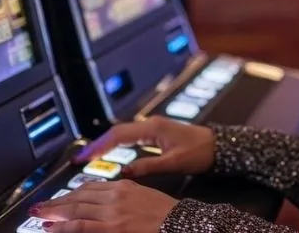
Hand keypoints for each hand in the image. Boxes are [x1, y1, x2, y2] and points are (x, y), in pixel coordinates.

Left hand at [32, 180, 176, 232]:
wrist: (181, 223)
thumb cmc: (167, 214)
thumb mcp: (144, 196)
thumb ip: (124, 196)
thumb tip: (106, 199)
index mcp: (124, 186)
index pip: (90, 187)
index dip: (71, 193)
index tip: (60, 198)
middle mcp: (115, 196)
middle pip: (79, 196)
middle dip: (57, 202)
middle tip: (40, 207)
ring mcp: (112, 213)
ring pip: (76, 210)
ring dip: (55, 213)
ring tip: (40, 216)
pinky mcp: (112, 228)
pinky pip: (81, 226)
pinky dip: (64, 227)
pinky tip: (53, 228)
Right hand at [74, 116, 215, 177]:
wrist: (218, 145)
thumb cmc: (200, 152)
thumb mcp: (174, 162)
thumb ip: (148, 167)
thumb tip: (125, 173)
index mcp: (152, 128)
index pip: (118, 135)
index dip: (99, 146)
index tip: (83, 157)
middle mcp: (150, 125)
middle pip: (116, 132)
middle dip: (97, 144)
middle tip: (79, 158)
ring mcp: (153, 128)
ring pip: (123, 134)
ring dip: (106, 144)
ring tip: (90, 157)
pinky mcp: (156, 134)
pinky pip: (130, 137)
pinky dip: (117, 144)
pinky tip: (112, 154)